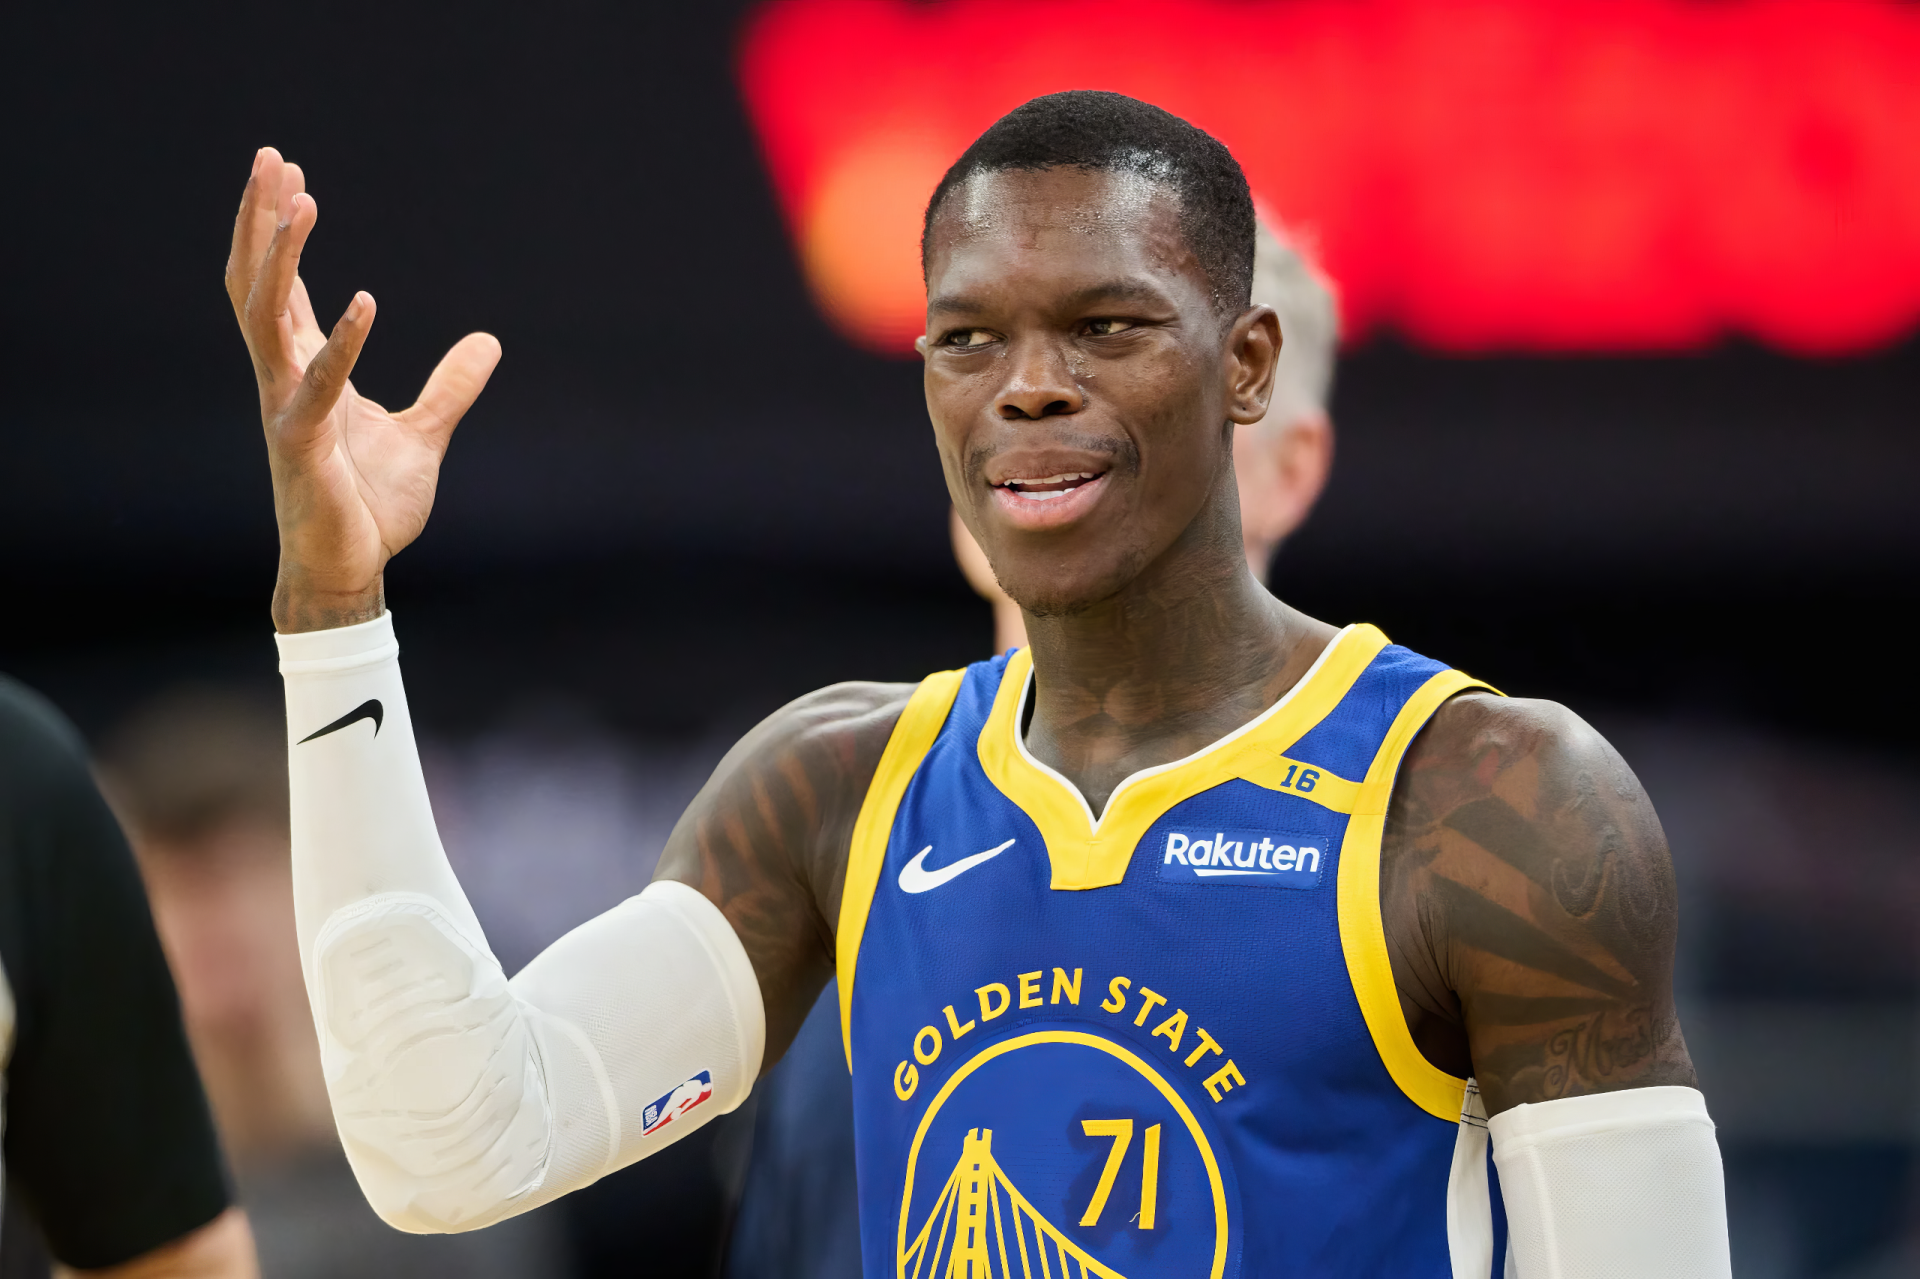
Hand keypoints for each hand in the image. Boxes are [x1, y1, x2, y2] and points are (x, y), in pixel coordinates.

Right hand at [226, 148, 499, 631]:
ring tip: (301, 200)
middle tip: (271, 156)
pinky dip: (340, 343)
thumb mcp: (424, 435)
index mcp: (304, 371)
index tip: (288, 173)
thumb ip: (451, 387)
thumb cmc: (370, 506)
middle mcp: (283, 380)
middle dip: (261, 218)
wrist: (350, 570)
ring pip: (265, 317)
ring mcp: (285, 409)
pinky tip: (364, 301)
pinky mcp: (301, 445)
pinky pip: (316, 386)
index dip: (279, 230)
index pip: (282, 286)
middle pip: (257, 282)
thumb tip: (489, 342)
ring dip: (281, 256)